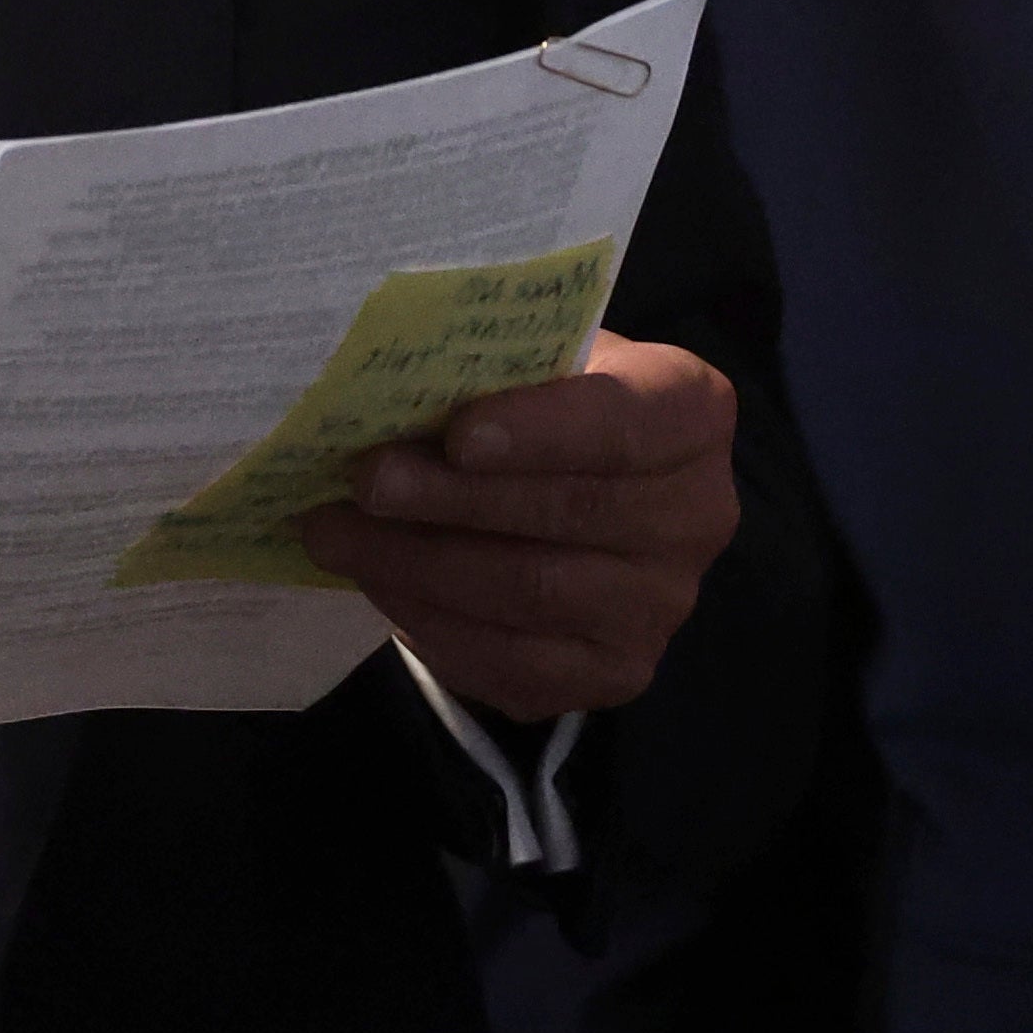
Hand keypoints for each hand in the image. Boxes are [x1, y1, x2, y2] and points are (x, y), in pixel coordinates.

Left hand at [292, 330, 741, 725]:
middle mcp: (697, 515)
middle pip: (571, 512)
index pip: (627, 423)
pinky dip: (434, 625)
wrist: (572, 484)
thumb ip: (492, 365)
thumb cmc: (541, 400)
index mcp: (691, 412)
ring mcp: (661, 605)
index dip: (544, 430)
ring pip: (532, 593)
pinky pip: (515, 664)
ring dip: (418, 564)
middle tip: (362, 482)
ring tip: (334, 532)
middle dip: (452, 498)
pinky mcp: (616, 672)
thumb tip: (385, 386)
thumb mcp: (535, 359)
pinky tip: (378, 584)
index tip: (458, 434)